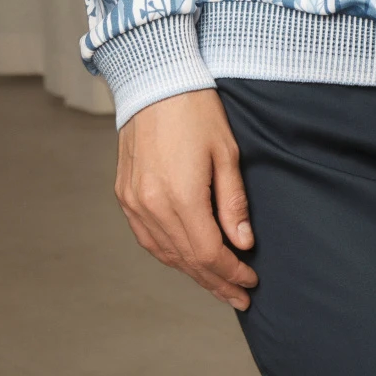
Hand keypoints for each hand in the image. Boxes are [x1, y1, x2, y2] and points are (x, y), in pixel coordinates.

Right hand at [114, 88, 258, 309]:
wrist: (154, 79)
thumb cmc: (196, 109)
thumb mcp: (226, 152)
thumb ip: (233, 203)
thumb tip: (243, 243)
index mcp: (180, 197)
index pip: (208, 254)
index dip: (231, 273)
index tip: (251, 280)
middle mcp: (151, 206)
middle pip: (186, 260)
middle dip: (216, 281)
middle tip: (239, 295)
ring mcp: (133, 202)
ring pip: (164, 253)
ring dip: (192, 271)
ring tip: (217, 282)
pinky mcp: (124, 194)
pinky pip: (147, 237)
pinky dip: (168, 253)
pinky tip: (185, 258)